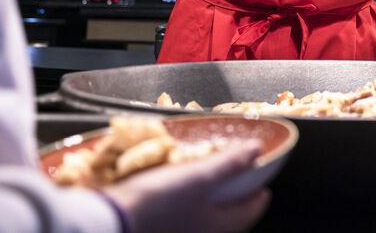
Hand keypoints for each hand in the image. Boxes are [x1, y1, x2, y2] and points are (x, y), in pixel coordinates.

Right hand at [104, 141, 269, 232]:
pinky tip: (178, 186)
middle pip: (228, 214)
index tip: (264, 182)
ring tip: (209, 178)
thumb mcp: (200, 177)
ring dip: (210, 196)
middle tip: (238, 177)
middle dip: (234, 194)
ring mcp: (180, 230)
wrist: (111, 221)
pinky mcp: (160, 226)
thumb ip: (230, 164)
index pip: (250, 210)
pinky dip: (187, 198)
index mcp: (218, 225)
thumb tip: (256, 150)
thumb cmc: (159, 203)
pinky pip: (183, 212)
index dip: (259, 192)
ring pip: (204, 214)